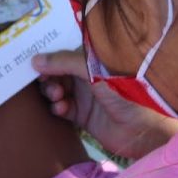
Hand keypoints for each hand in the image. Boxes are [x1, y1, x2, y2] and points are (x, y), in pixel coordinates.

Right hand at [33, 50, 177, 158]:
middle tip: (45, 80)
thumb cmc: (125, 88)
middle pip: (57, 71)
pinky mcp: (83, 115)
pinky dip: (58, 107)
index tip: (33, 57)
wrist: (145, 127)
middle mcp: (87, 74)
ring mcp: (85, 95)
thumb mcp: (93, 69)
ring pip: (57, 89)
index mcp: (92, 58)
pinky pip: (62, 108)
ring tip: (57, 95)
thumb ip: (64, 62)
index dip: (49, 53)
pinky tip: (61, 108)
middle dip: (48, 74)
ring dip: (52, 90)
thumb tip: (35, 60)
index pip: (65, 50)